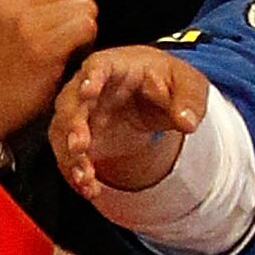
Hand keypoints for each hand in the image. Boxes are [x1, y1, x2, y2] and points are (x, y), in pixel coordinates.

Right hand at [0, 0, 97, 137]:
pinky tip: (68, 57)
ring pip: (84, 4)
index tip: (43, 18)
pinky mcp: (44, 46)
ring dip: (80, 27)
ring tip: (60, 47)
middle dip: (70, 9)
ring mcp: (24, 20)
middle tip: (54, 37)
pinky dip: (85, 43)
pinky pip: (87, 26)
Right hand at [51, 44, 209, 197]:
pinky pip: (70, 156)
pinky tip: (90, 189)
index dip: (91, 77)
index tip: (89, 91)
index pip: (98, 65)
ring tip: (85, 178)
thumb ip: (189, 100)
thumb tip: (188, 122)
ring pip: (65, 134)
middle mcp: (88, 88)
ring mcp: (80, 114)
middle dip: (73, 124)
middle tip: (79, 145)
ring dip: (72, 156)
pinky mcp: (79, 139)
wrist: (152, 98)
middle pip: (71, 102)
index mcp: (115, 65)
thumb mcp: (188, 85)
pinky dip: (77, 173)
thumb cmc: (166, 82)